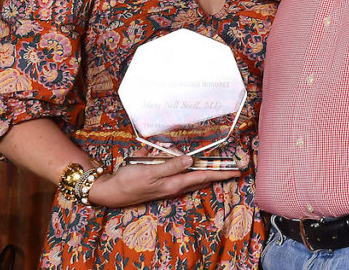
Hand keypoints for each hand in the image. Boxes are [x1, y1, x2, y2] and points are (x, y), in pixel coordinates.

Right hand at [87, 151, 241, 207]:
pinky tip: (180, 158)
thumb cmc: (130, 180)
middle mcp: (175, 185)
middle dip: (218, 172)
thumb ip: (170, 165)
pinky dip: (185, 165)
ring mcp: (170, 184)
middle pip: (202, 177)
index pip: (203, 176)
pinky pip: (179, 171)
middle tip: (233, 168)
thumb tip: (190, 160)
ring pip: (192, 175)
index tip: (236, 171)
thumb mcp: (149, 172)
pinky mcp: (163, 181)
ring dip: (202, 169)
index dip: (221, 173)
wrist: (112, 191)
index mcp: (174, 183)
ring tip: (215, 163)